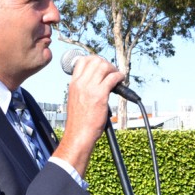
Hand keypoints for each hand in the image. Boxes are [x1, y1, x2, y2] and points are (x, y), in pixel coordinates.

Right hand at [51, 55, 123, 174]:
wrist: (79, 134)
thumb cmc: (79, 121)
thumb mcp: (75, 99)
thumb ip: (83, 88)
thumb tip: (96, 80)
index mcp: (73, 84)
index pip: (82, 60)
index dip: (95, 60)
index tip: (102, 67)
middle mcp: (80, 83)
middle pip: (95, 60)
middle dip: (107, 63)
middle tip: (112, 72)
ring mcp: (89, 88)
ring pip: (104, 66)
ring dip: (114, 69)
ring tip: (117, 78)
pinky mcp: (100, 95)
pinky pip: (113, 78)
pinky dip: (120, 77)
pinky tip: (121, 82)